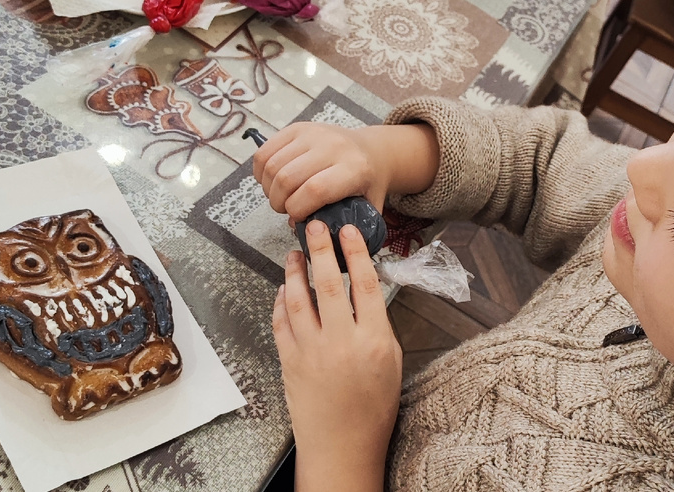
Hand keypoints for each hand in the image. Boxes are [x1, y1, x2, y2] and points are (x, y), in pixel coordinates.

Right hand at [253, 122, 389, 222]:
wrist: (371, 150)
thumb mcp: (366, 209)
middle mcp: (333, 146)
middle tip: (285, 209)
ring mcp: (313, 134)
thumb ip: (341, 226)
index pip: (315, 190)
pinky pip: (265, 151)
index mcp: (354, 169)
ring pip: (272, 165)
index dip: (297, 209)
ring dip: (268, 188)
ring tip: (279, 196)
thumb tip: (305, 233)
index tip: (298, 217)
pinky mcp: (297, 128)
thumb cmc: (367, 183)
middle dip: (279, 201)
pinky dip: (260, 171)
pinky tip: (270, 181)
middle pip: (287, 177)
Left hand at [273, 221, 402, 491]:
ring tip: (295, 252)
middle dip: (321, 249)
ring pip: (298, 299)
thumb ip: (378, 326)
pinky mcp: (289, 362)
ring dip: (296, 271)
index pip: (364, 284)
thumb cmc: (373, 410)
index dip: (356, 253)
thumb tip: (365, 293)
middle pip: (328, 283)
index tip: (348, 232)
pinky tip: (284, 289)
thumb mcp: (392, 363)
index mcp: (374, 340)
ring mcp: (311, 351)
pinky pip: (281, 322)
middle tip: (315, 226)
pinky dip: (281, 301)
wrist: (342, 447)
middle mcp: (341, 342)